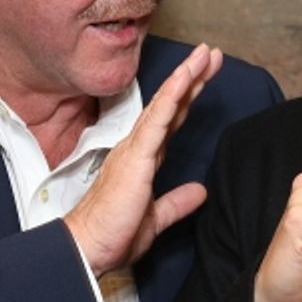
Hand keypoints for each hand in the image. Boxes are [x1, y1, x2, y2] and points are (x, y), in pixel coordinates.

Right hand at [65, 44, 222, 278]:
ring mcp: (135, 149)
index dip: (188, 97)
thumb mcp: (156, 217)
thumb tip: (200, 191)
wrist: (88, 248)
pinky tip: (184, 80)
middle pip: (170, 105)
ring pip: (164, 104)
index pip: (170, 121)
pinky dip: (171, 98)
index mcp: (144, 159)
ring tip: (205, 54)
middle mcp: (138, 148)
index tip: (206, 76)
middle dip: (192, 77)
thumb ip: (177, 202)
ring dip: (186, 77)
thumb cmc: (114, 233)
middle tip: (212, 53)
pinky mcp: (135, 158)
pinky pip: (156, 121)